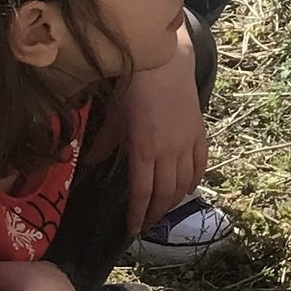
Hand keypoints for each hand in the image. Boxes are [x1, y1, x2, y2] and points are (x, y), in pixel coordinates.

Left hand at [121, 40, 206, 231]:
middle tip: (146, 223)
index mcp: (144, 149)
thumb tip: (89, 163)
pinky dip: (194, 181)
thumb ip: (105, 143)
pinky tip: (188, 189)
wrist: (166, 61)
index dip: (138, 214)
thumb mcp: (115, 115)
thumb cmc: (135, 84)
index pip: (142, 192)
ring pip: (184, 184)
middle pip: (164, 194)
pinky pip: (200, 165)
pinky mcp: (200, 134)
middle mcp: (169, 152)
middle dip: (155, 213)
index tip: (133, 229)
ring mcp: (187, 143)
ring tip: (163, 209)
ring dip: (173, 201)